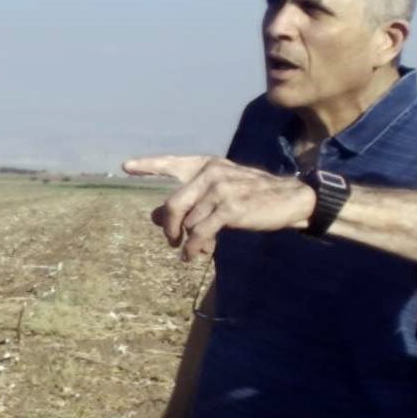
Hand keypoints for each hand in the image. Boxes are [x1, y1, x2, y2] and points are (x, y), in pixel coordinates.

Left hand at [122, 155, 313, 260]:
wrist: (291, 199)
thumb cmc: (253, 196)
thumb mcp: (220, 193)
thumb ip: (190, 201)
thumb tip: (155, 218)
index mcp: (207, 164)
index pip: (172, 163)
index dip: (148, 165)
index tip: (126, 167)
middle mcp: (210, 172)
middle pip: (172, 205)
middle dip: (168, 228)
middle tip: (171, 242)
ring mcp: (220, 189)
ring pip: (187, 223)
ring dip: (188, 242)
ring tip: (197, 250)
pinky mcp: (230, 208)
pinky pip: (200, 233)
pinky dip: (194, 248)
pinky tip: (196, 255)